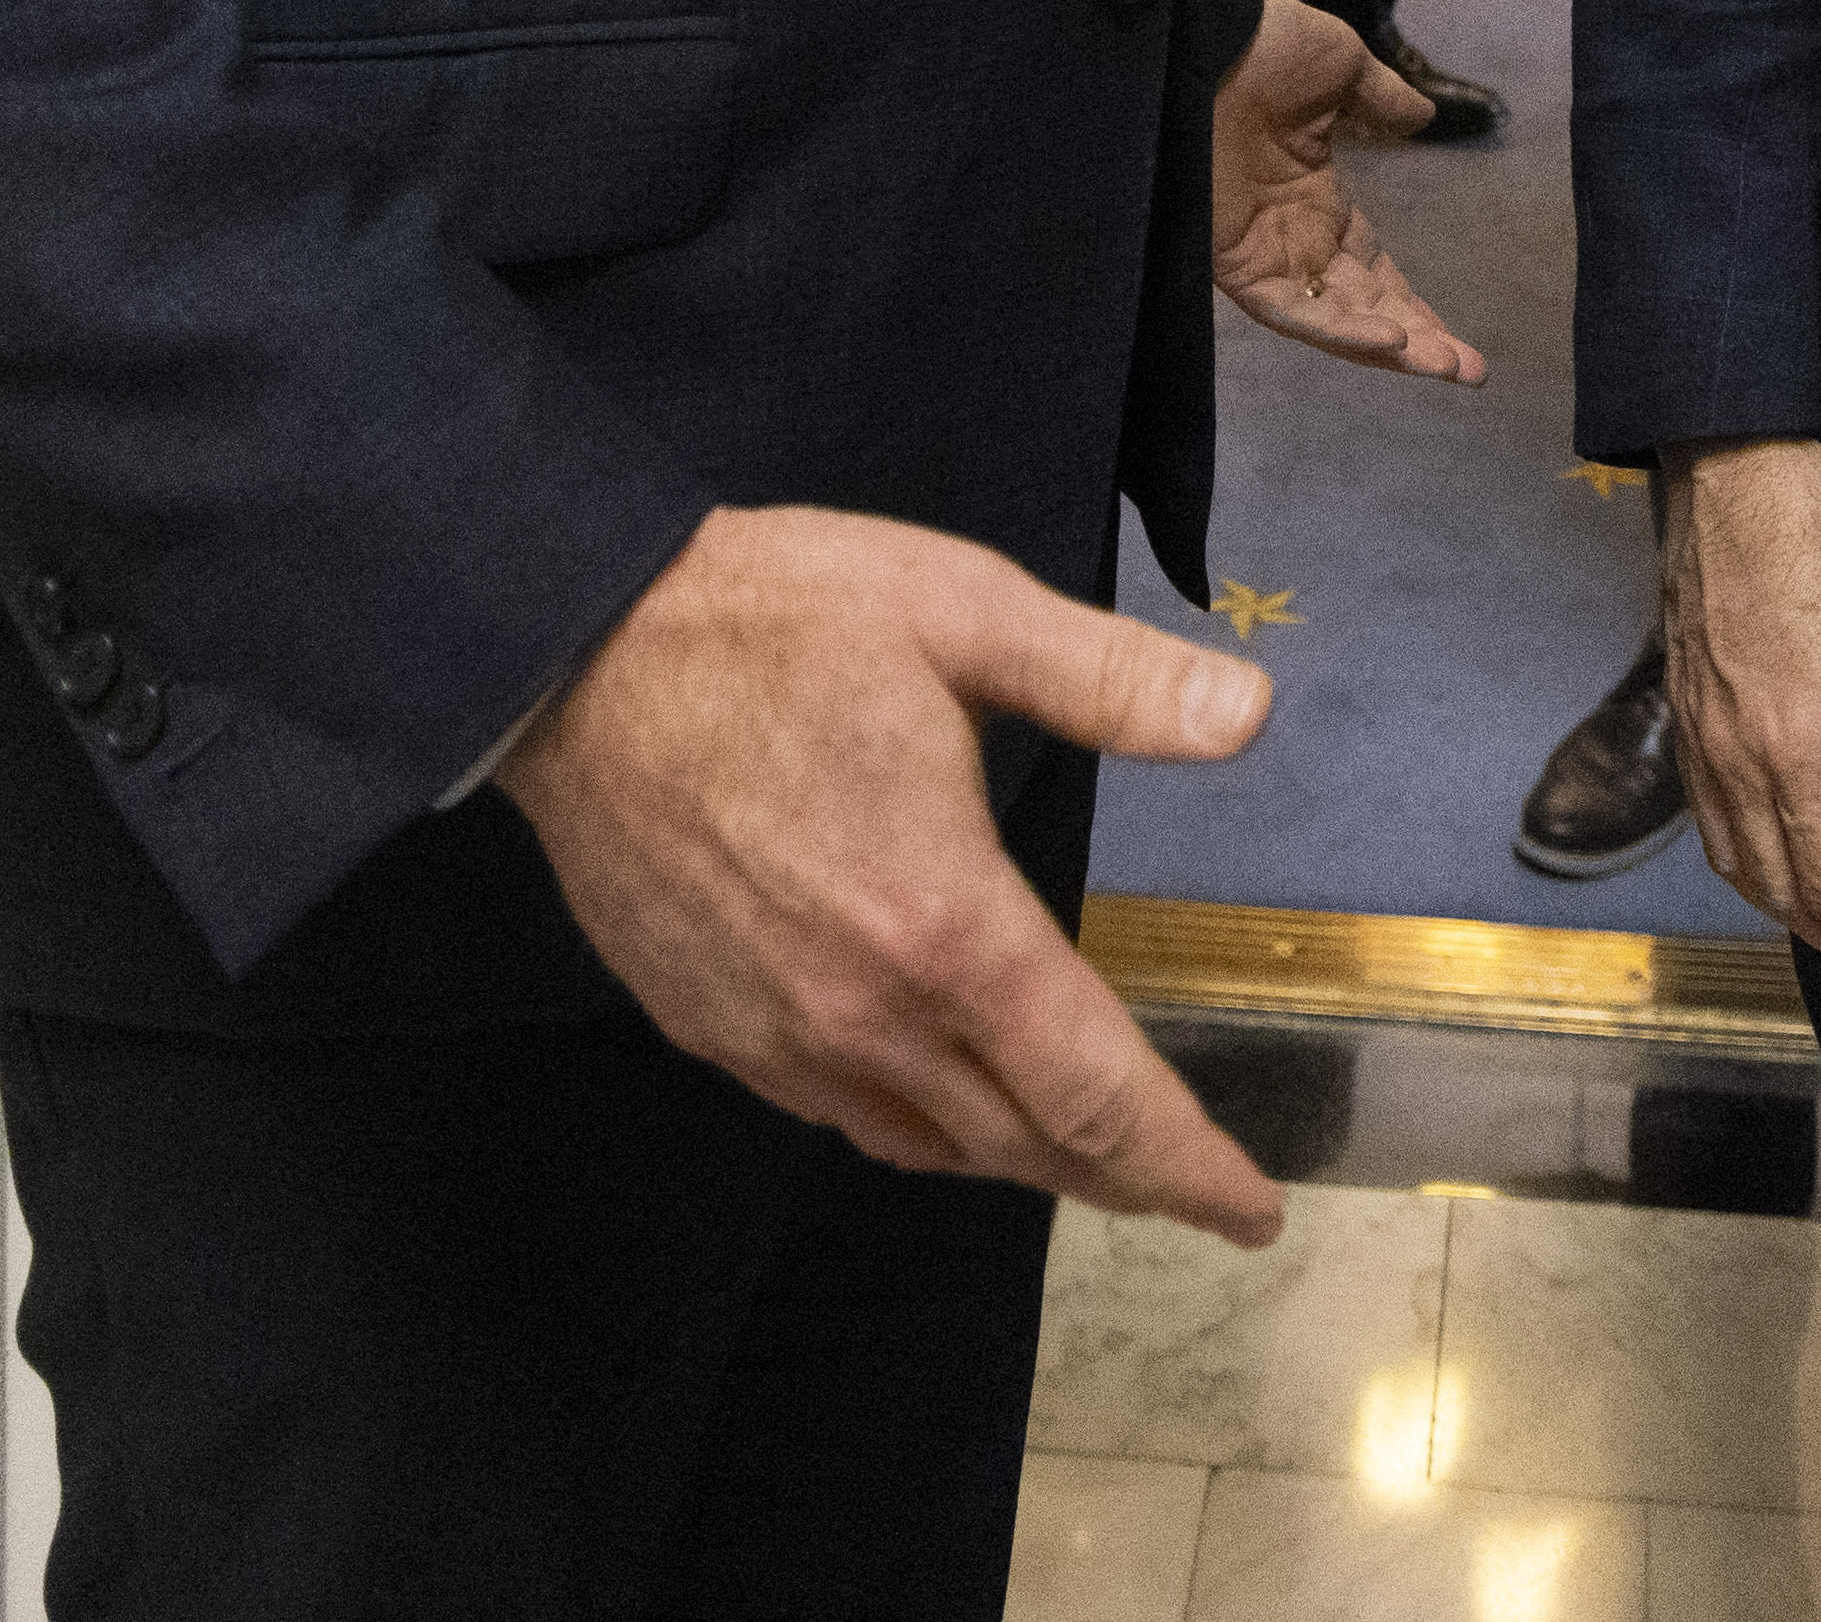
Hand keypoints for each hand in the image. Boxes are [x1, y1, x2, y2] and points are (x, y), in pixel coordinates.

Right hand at [507, 505, 1293, 1240]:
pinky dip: (920, 1128)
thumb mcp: (963, 609)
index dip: (1186, 1164)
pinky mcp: (710, 1027)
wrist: (569, 650)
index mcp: (947, 922)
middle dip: (1124, 1177)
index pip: (1097, 1092)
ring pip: (930, 1144)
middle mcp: (866, 1011)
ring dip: (1023, 1160)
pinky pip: (841, 1114)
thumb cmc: (773, 618)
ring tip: (1085, 1153)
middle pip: (1024, 1144)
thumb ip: (1112, 677)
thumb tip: (1249, 709)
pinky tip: (942, 1100)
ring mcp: (778, 1033)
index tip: (1251, 1211)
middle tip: (1192, 1191)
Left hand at [1212, 0, 1480, 378]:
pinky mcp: (1234, 261)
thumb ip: (1379, 100)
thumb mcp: (1340, 69)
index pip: (1372, 275)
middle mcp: (1292, 240)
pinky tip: (1390, 340)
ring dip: (1389, 350)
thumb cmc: (1261, 44)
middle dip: (1418, 345)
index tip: (1459, 343)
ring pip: (1332, 322)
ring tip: (1445, 368)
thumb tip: (1421, 117)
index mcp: (1316, 204)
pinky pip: (1291, 310)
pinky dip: (1340, 329)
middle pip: (1362, 310)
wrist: (1199, 37)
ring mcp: (1263, 254)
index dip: (1415, 308)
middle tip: (1472, 372)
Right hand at [1659, 433, 1820, 971]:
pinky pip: (1706, 819)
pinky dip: (1744, 860)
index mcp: (1796, 751)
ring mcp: (1699, 740)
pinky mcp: (1683, 712)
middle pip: (1777, 890)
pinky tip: (1775, 855)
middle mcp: (1734, 761)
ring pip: (1732, 863)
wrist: (1737, 476)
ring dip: (1783, 908)